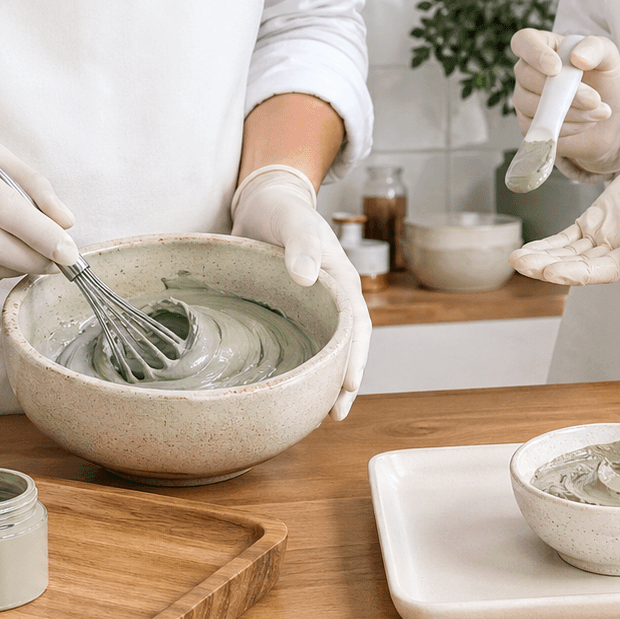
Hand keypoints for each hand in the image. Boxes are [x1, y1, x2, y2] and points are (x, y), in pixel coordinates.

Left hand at [229, 165, 370, 420]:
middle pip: (347, 346)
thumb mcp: (292, 221)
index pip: (356, 325)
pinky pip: (305, 344)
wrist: (263, 202)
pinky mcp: (294, 312)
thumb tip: (307, 277)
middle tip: (335, 416)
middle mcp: (332, 299)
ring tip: (318, 416)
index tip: (348, 385)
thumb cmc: (281, 210)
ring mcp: (313, 308)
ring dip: (326, 380)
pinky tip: (291, 389)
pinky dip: (304, 367)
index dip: (355, 356)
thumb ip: (301, 244)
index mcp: (341, 280)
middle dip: (345, 382)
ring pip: (327, 350)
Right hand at [510, 29, 619, 176]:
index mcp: (544, 46)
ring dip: (569, 111)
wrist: (609, 119)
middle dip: (562, 91)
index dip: (534, 54)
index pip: (524, 41)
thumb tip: (577, 57)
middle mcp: (528, 70)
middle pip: (526, 76)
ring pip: (532, 104)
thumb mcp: (609, 58)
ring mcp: (525, 98)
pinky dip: (567, 126)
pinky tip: (586, 122)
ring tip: (598, 111)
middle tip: (594, 99)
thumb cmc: (605, 82)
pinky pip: (539, 125)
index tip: (556, 68)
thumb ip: (595, 48)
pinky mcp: (528, 123)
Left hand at [510, 138, 619, 284]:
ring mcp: (608, 237)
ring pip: (570, 254)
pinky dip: (549, 245)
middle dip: (550, 267)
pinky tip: (527, 251)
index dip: (576, 272)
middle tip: (522, 265)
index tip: (550, 271)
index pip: (604, 270)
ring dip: (544, 258)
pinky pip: (569, 238)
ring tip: (516, 259)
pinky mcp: (598, 220)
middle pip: (580, 265)